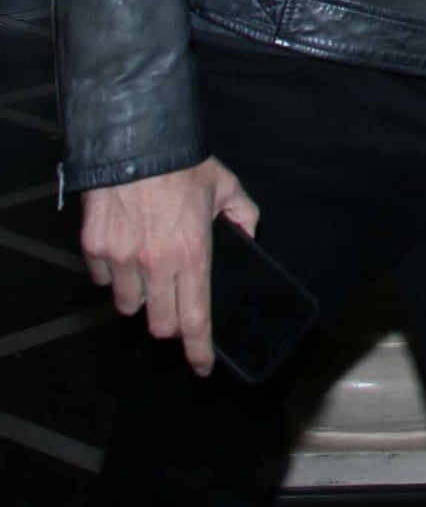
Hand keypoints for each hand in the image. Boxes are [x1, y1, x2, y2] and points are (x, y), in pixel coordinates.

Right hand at [80, 158, 257, 376]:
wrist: (135, 140)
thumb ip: (243, 214)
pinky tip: (124, 250)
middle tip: (175, 303)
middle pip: (160, 323)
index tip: (202, 366)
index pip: (195, 318)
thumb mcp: (225, 185)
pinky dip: (113, 274)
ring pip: (129, 304)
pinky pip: (103, 279)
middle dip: (169, 323)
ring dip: (141, 297)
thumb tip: (249, 236)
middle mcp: (155, 264)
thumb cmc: (182, 164)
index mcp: (192, 253)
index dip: (199, 349)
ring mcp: (121, 259)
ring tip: (149, 271)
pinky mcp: (95, 249)